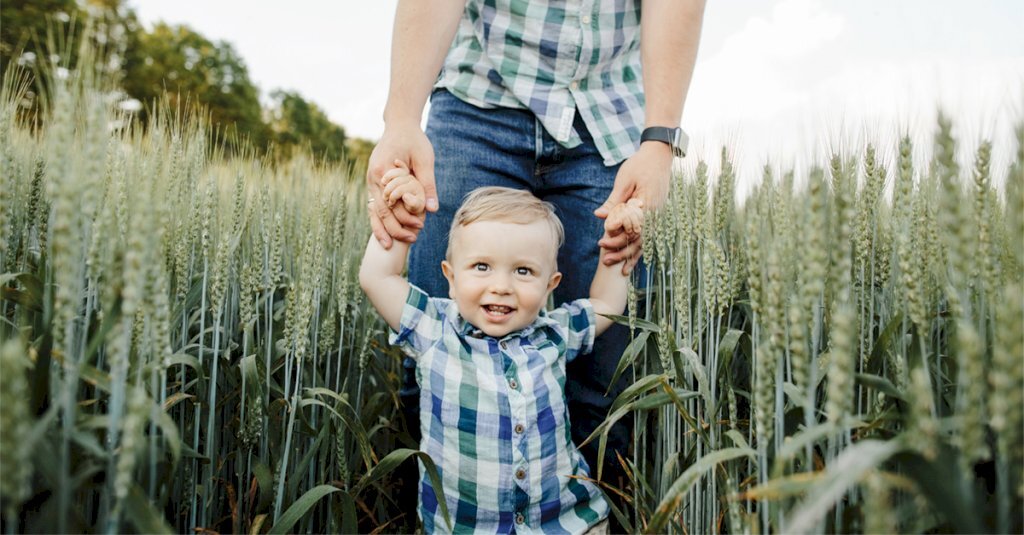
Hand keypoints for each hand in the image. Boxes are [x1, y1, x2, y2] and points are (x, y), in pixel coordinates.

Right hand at [365, 124, 438, 247]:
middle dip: (394, 229)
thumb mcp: (425, 160)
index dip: (406, 218)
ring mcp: (370, 181)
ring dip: (382, 228)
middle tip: (411, 241)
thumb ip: (427, 184)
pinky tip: (386, 233)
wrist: (399, 125)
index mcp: (383, 171)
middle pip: (380, 211)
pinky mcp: (374, 183)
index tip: (420, 227)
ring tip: (390, 246)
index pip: (393, 204)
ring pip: (373, 211)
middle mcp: (373, 178)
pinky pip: (374, 205)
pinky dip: (379, 220)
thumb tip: (432, 210)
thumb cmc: (414, 140)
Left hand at [594, 142, 673, 273]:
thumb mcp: (624, 180)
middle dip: (622, 252)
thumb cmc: (640, 165)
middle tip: (605, 260)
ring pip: (645, 241)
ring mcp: (658, 216)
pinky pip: (649, 237)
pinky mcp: (657, 216)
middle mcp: (656, 214)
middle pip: (639, 239)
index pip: (632, 228)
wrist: (659, 155)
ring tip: (619, 268)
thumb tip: (599, 216)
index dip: (617, 238)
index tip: (602, 242)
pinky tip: (632, 262)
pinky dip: (640, 250)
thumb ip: (614, 201)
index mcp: (647, 204)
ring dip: (631, 255)